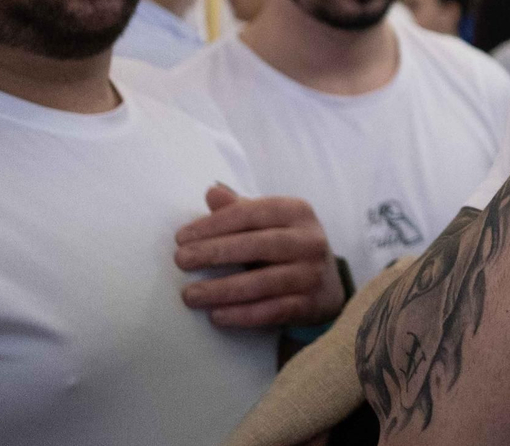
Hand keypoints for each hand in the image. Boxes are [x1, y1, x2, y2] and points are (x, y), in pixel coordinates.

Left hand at [174, 184, 344, 328]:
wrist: (328, 287)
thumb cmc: (288, 247)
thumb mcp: (271, 223)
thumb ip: (242, 209)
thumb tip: (212, 192)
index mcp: (297, 212)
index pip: (253, 213)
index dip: (216, 224)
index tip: (181, 237)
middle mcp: (310, 240)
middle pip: (258, 245)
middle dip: (216, 252)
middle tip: (181, 261)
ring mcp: (312, 274)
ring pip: (263, 282)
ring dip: (223, 289)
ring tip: (190, 295)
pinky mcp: (310, 304)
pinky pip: (272, 311)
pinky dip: (242, 315)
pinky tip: (216, 316)